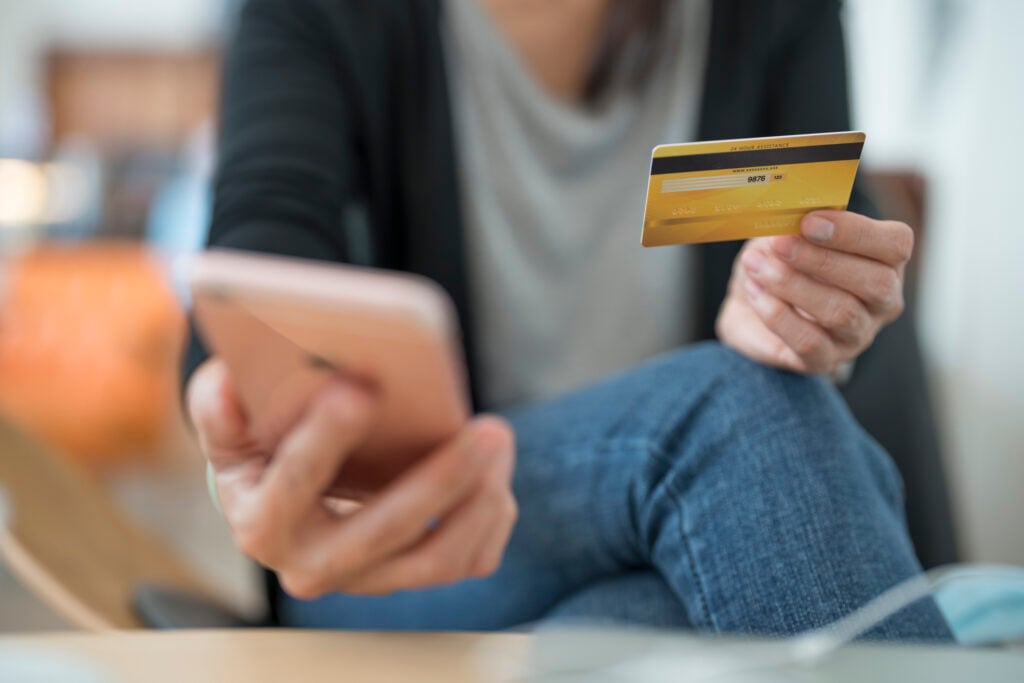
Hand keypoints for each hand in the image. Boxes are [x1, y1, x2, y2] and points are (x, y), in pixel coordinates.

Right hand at [187, 358, 516, 597]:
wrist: (285, 495)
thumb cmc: (260, 447)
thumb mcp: (225, 422)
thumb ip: (218, 404)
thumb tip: (230, 385)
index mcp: (263, 523)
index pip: (293, 485)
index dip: (324, 440)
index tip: (359, 390)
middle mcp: (314, 564)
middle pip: (385, 532)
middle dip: (439, 480)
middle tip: (483, 429)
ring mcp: (367, 576)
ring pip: (437, 557)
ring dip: (479, 501)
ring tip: (498, 439)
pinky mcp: (409, 573)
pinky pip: (465, 562)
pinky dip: (491, 519)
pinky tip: (497, 471)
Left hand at [717, 211, 911, 374]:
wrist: (750, 301)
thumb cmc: (781, 259)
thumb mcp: (789, 232)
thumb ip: (798, 224)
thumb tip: (789, 219)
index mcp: (885, 261)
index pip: (895, 245)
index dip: (854, 232)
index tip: (808, 221)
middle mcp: (882, 301)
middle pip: (875, 282)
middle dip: (822, 260)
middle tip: (779, 244)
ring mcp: (857, 335)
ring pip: (840, 313)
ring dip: (792, 285)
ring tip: (757, 266)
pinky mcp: (825, 360)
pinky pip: (809, 342)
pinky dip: (776, 314)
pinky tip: (754, 293)